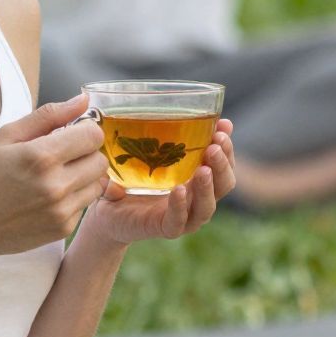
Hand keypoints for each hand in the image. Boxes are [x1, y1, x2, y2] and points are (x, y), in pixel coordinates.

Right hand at [0, 93, 108, 261]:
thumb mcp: (7, 136)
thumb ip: (49, 115)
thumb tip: (83, 100)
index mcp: (41, 156)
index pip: (93, 135)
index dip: (84, 130)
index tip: (70, 133)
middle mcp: (56, 184)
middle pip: (100, 159)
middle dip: (85, 152)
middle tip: (62, 156)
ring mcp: (62, 210)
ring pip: (98, 183)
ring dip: (84, 175)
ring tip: (56, 176)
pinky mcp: (63, 228)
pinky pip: (86, 204)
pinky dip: (75, 197)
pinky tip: (50, 196)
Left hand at [85, 119, 235, 246]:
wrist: (107, 211)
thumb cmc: (129, 179)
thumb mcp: (144, 155)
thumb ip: (162, 138)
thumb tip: (171, 107)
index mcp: (197, 179)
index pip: (223, 163)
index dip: (227, 146)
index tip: (224, 125)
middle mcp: (197, 198)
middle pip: (224, 184)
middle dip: (224, 164)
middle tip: (215, 145)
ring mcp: (185, 216)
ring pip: (208, 205)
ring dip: (209, 186)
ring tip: (204, 168)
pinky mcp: (166, 229)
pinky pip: (179, 220)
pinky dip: (181, 206)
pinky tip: (179, 190)